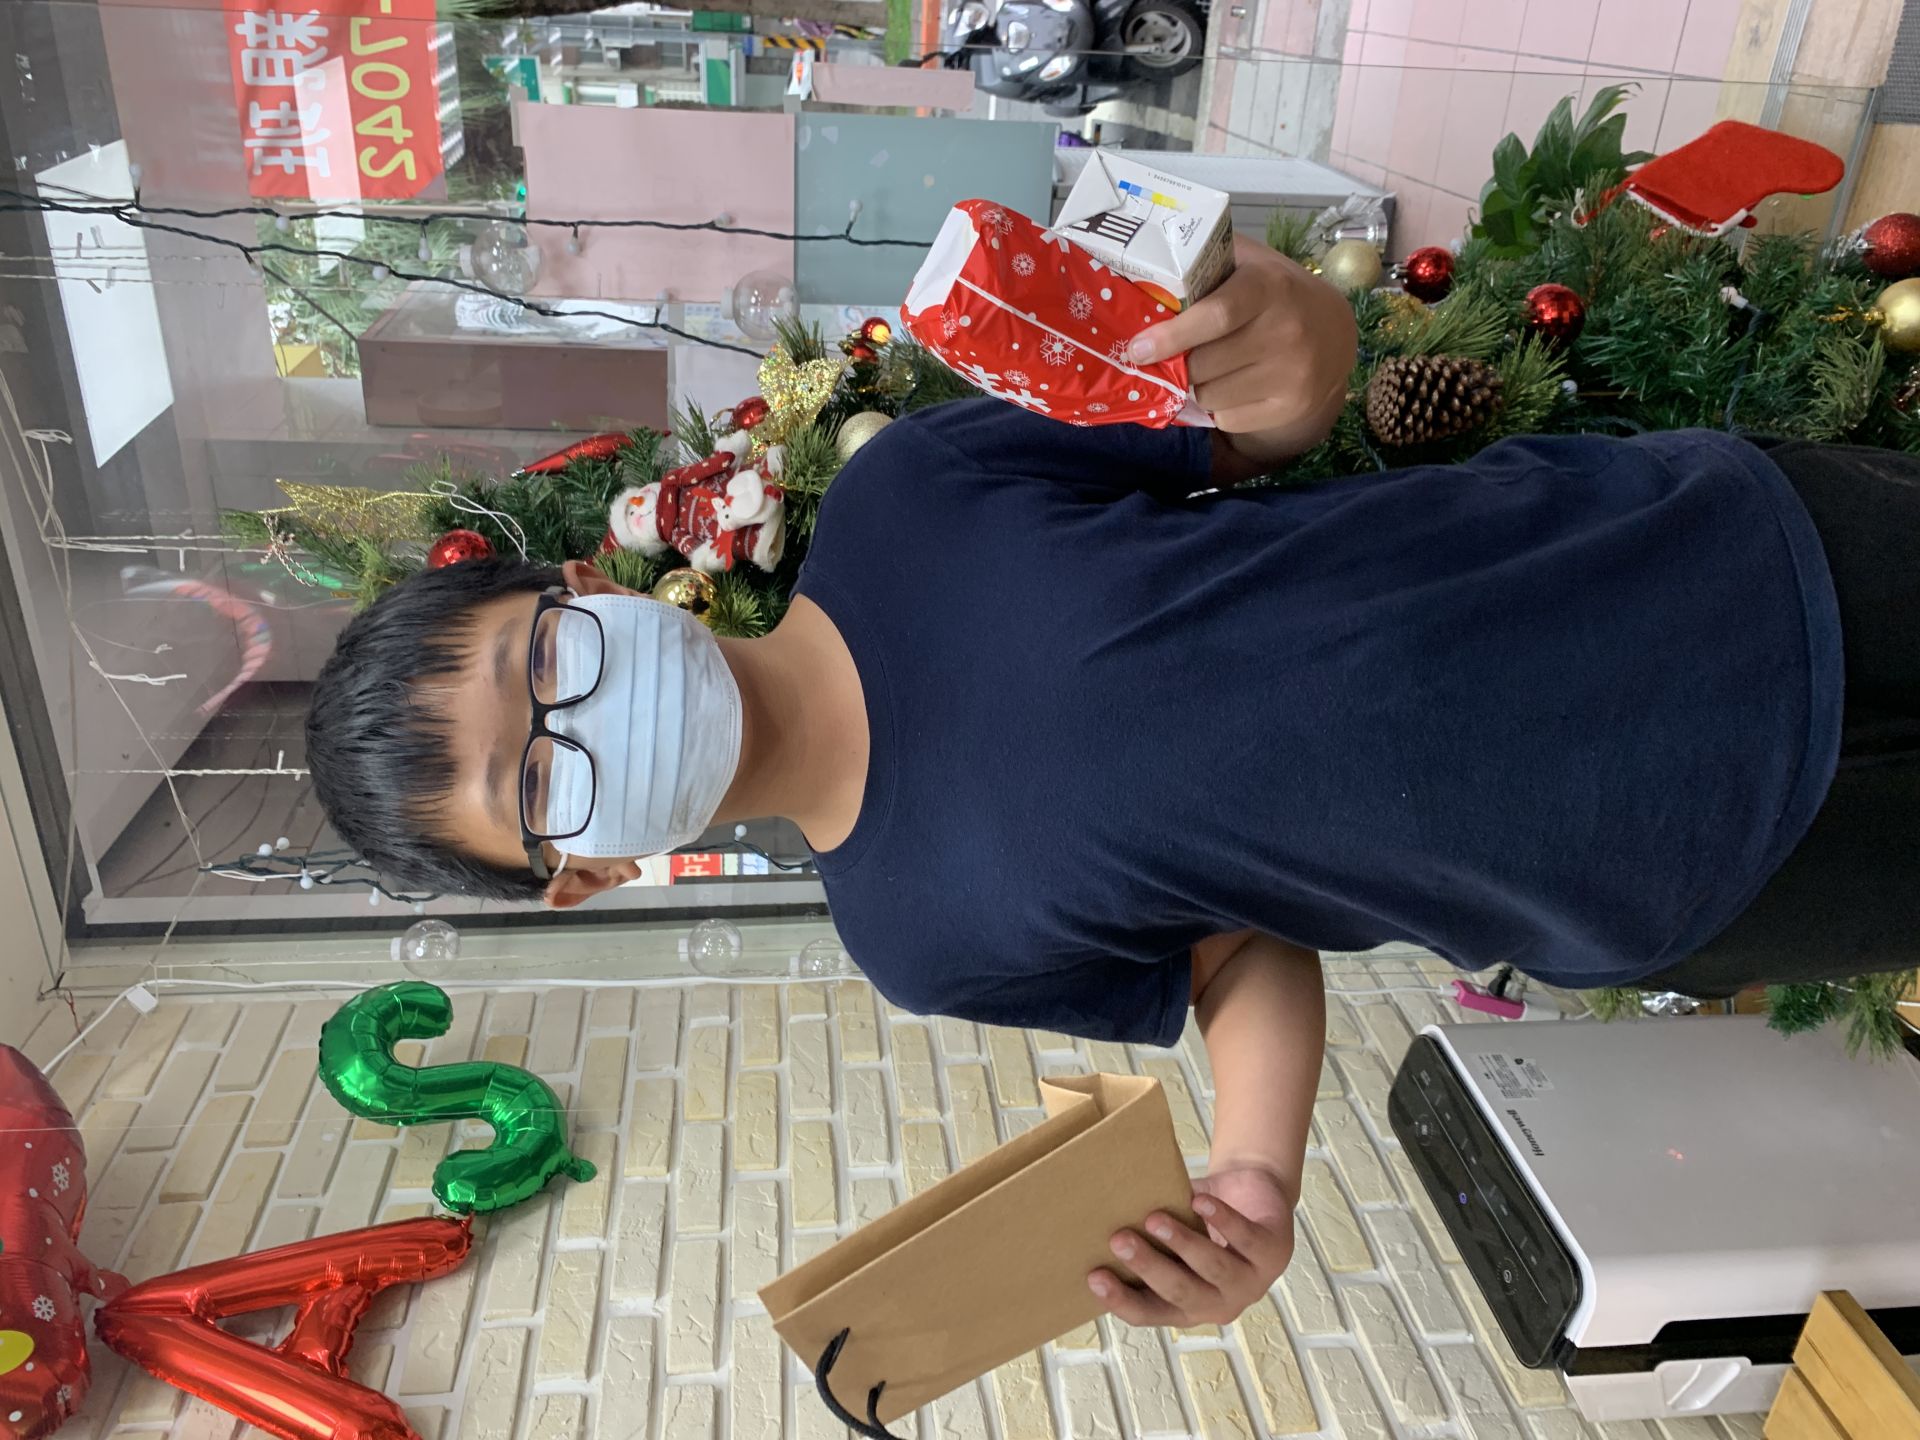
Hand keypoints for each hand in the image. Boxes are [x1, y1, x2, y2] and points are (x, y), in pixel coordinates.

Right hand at [1086, 1165, 1295, 1327]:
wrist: (1254, 1191)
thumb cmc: (1204, 1217)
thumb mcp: (1173, 1232)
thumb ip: (1147, 1236)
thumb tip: (1097, 1217)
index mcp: (1190, 1306)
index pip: (1151, 1313)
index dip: (1122, 1300)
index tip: (1094, 1277)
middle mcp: (1221, 1303)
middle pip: (1182, 1293)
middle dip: (1149, 1267)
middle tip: (1119, 1240)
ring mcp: (1252, 1281)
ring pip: (1213, 1267)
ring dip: (1182, 1243)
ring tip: (1155, 1218)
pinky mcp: (1275, 1252)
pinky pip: (1245, 1238)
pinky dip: (1221, 1219)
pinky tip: (1199, 1201)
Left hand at [1130, 235, 1358, 466]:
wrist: (1335, 333)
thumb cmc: (1275, 293)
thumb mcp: (1250, 263)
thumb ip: (1208, 261)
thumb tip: (1147, 270)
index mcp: (1268, 288)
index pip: (1215, 317)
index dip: (1172, 335)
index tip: (1138, 349)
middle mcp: (1286, 331)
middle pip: (1203, 364)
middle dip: (1181, 363)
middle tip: (1180, 356)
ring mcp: (1292, 374)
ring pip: (1210, 395)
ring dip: (1199, 385)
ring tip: (1214, 367)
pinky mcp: (1291, 407)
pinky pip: (1229, 419)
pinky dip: (1220, 407)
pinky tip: (1235, 386)